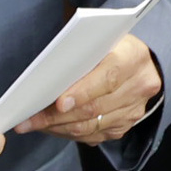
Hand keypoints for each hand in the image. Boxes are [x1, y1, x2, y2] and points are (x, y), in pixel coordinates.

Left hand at [14, 33, 161, 144]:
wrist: (138, 60)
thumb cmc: (108, 44)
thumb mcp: (97, 36)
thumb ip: (79, 51)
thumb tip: (48, 74)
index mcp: (133, 56)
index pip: (108, 77)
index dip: (82, 92)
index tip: (58, 103)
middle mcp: (139, 85)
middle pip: (96, 107)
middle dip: (58, 115)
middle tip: (30, 119)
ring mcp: (135, 108)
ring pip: (93, 125)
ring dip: (59, 127)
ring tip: (34, 124)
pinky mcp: (126, 124)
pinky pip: (95, 134)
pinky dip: (70, 133)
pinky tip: (51, 127)